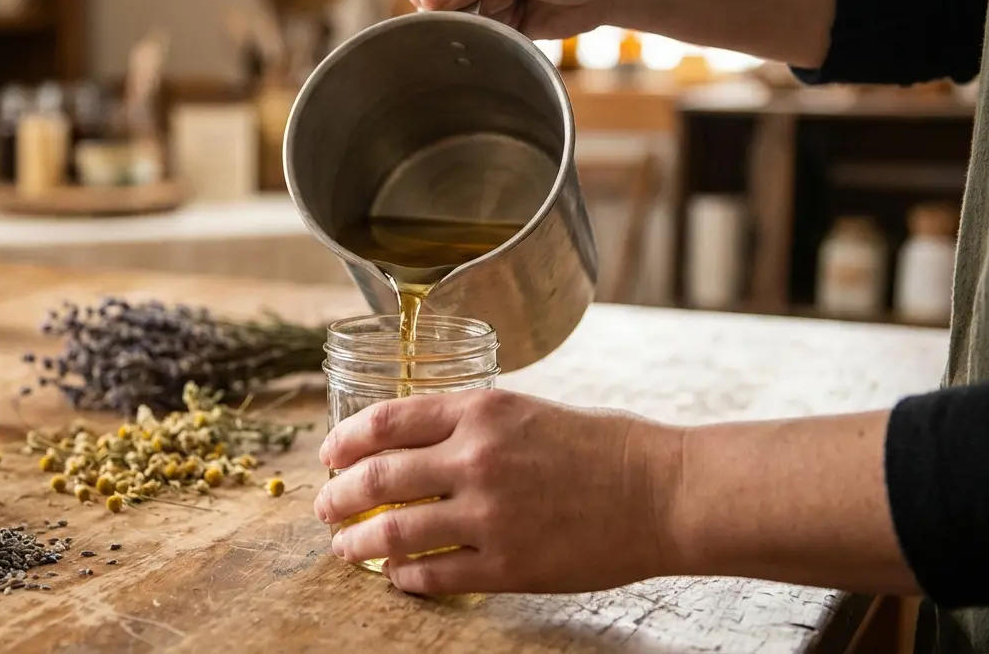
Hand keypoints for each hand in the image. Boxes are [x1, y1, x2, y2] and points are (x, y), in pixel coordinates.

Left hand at [314, 389, 683, 594]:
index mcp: (481, 411)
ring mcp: (490, 514)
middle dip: (339, 495)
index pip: (387, 421)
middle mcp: (476, 458)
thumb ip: (473, 424)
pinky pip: (435, 574)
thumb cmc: (606, 448)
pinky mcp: (508, 564)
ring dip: (359, 543)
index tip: (330, 453)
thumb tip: (418, 445)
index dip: (346, 439)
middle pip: (377, 477)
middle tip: (324, 506)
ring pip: (395, 532)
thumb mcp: (530, 411)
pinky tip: (398, 577)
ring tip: (344, 548)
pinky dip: (405, 577)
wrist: (664, 492)